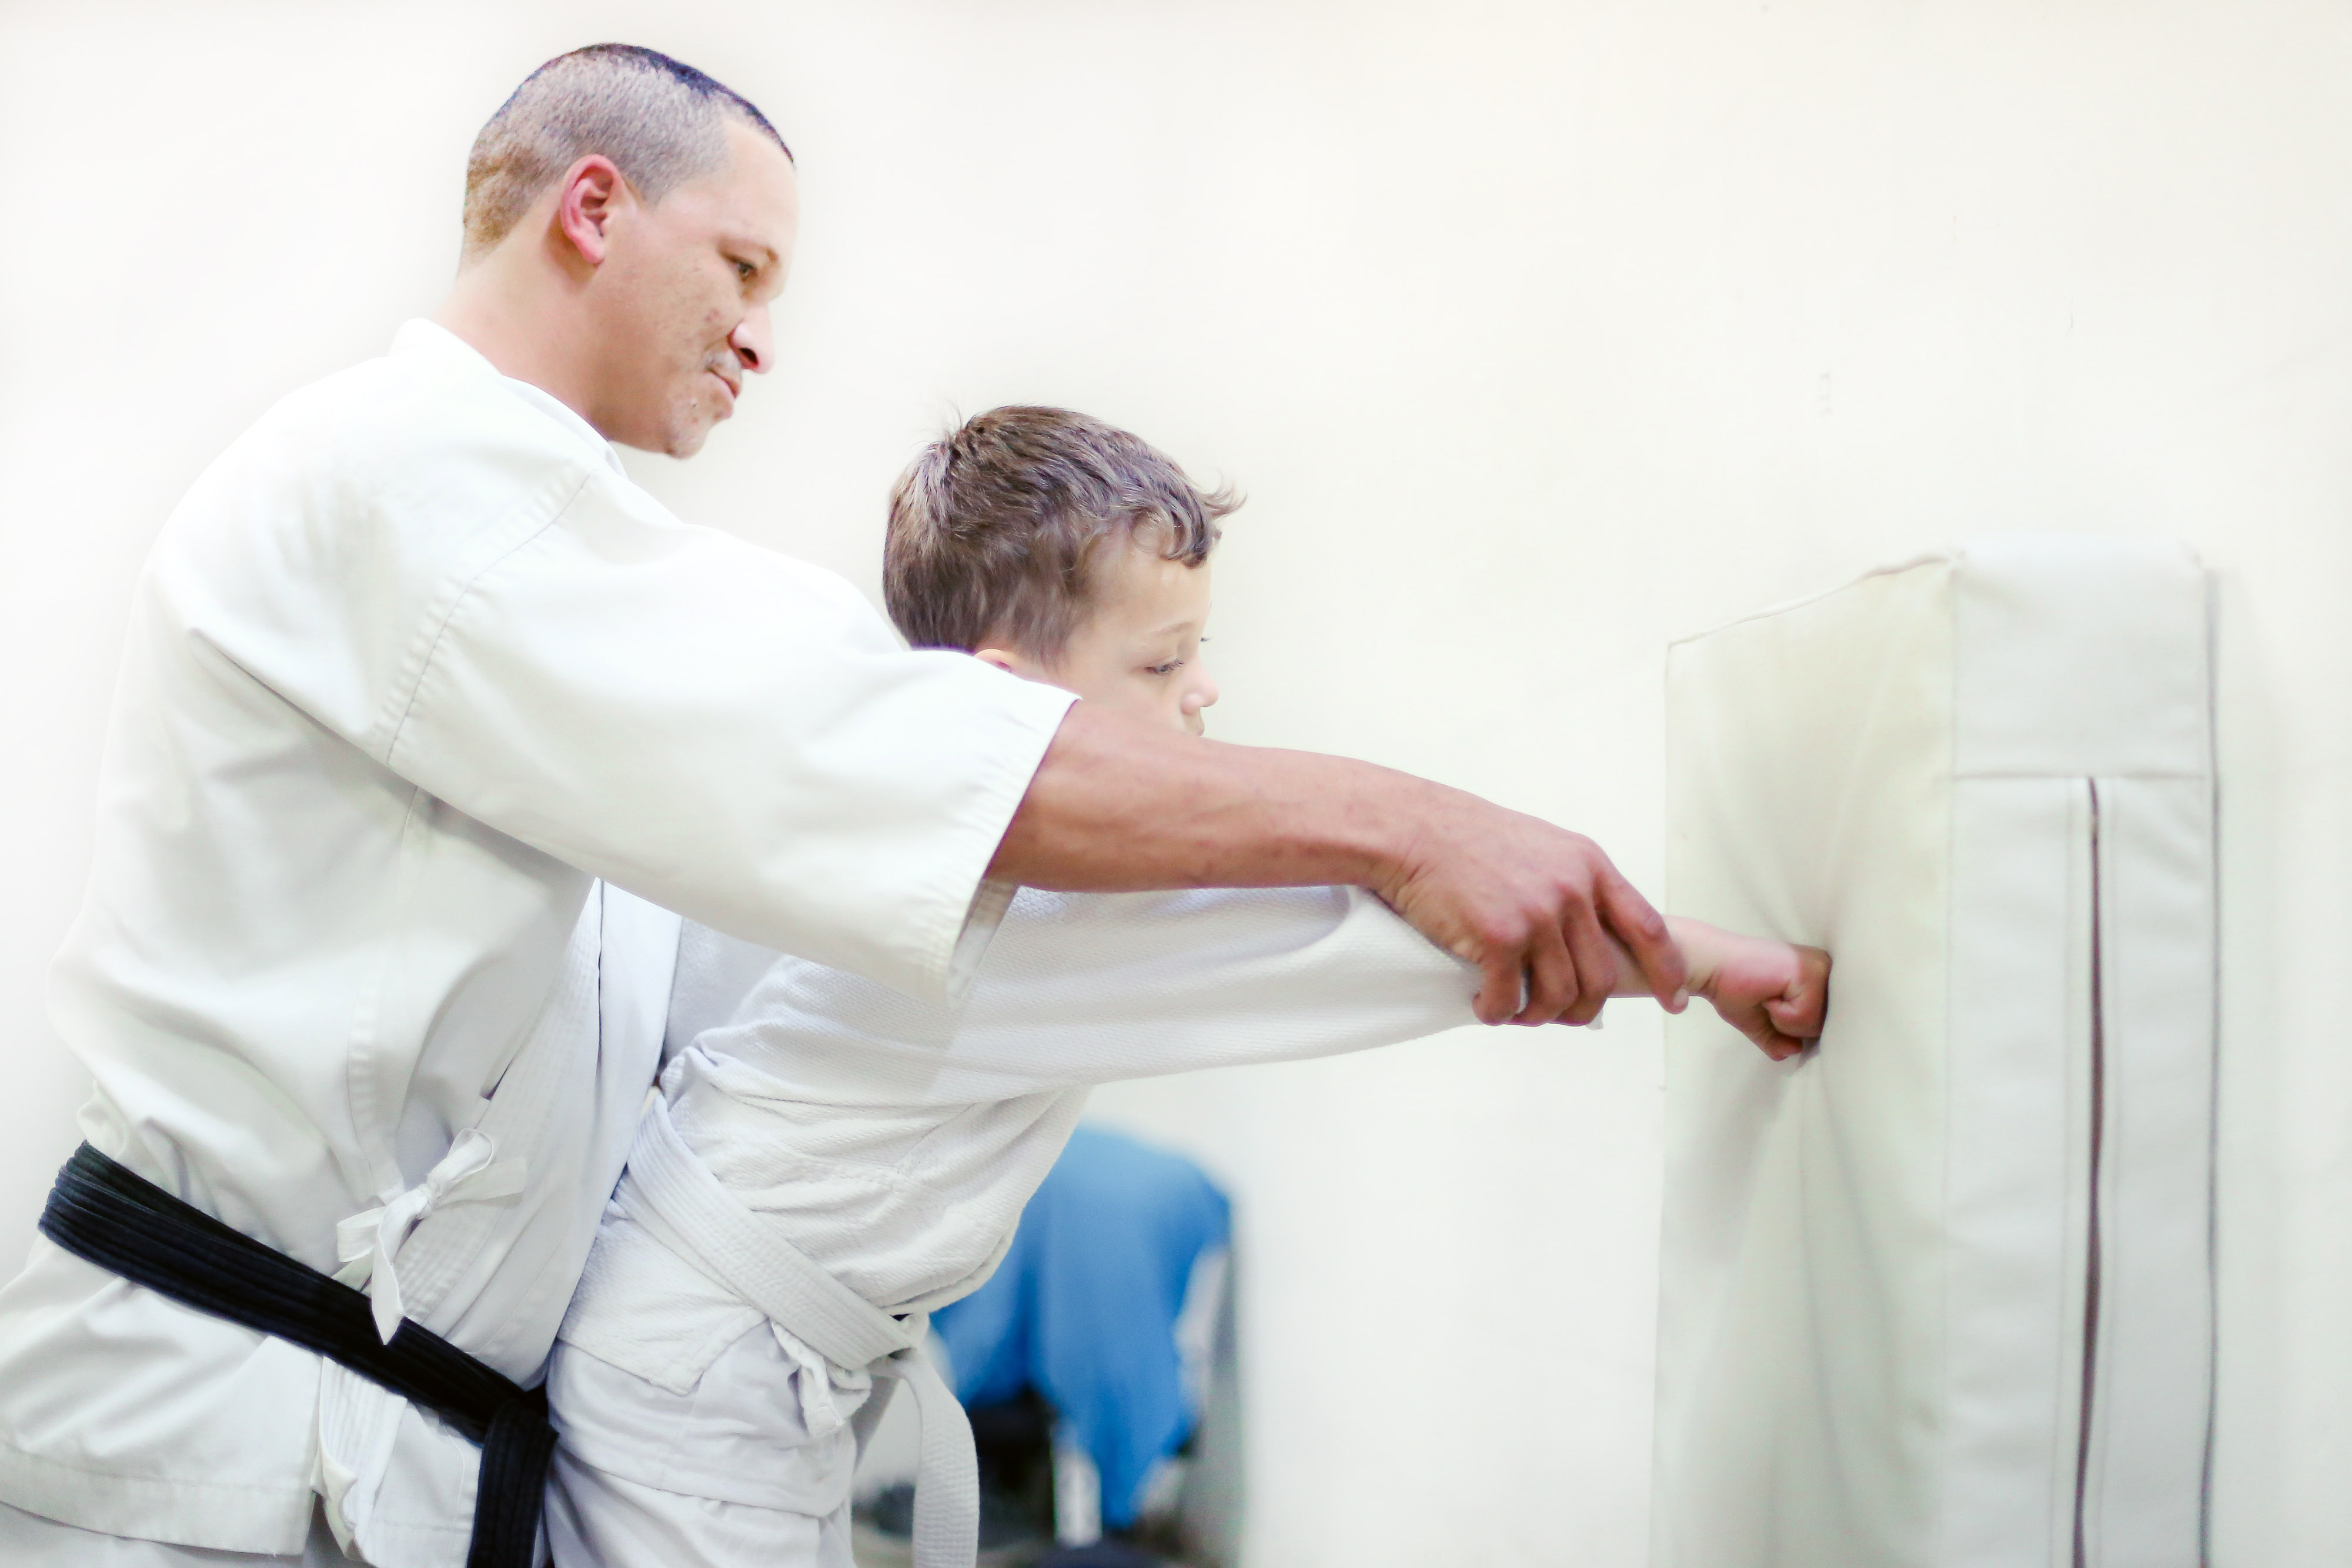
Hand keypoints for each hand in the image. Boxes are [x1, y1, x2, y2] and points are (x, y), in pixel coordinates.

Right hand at [1382, 789, 1687, 1026]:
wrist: (1411, 829)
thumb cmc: (1466, 838)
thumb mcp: (1541, 846)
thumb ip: (1573, 883)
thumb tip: (1588, 934)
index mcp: (1589, 866)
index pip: (1649, 928)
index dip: (1665, 971)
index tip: (1671, 1000)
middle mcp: (1571, 890)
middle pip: (1601, 977)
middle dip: (1582, 1010)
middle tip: (1556, 1016)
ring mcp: (1537, 915)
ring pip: (1560, 996)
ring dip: (1538, 1016)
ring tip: (1515, 1012)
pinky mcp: (1499, 938)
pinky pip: (1511, 999)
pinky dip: (1498, 1013)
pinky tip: (1483, 1005)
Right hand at [1674, 918, 1829, 1061]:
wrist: (1709, 964)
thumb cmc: (1731, 986)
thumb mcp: (1760, 1021)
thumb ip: (1780, 1038)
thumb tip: (1795, 1051)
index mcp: (1816, 976)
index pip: (1821, 1023)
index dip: (1791, 1027)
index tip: (1768, 1002)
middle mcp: (1824, 967)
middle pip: (1823, 1026)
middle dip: (1789, 1027)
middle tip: (1766, 1000)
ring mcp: (1819, 968)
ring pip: (1817, 1024)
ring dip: (1783, 1021)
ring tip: (1766, 996)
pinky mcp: (1807, 972)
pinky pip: (1805, 1016)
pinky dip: (1780, 1015)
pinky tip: (1767, 994)